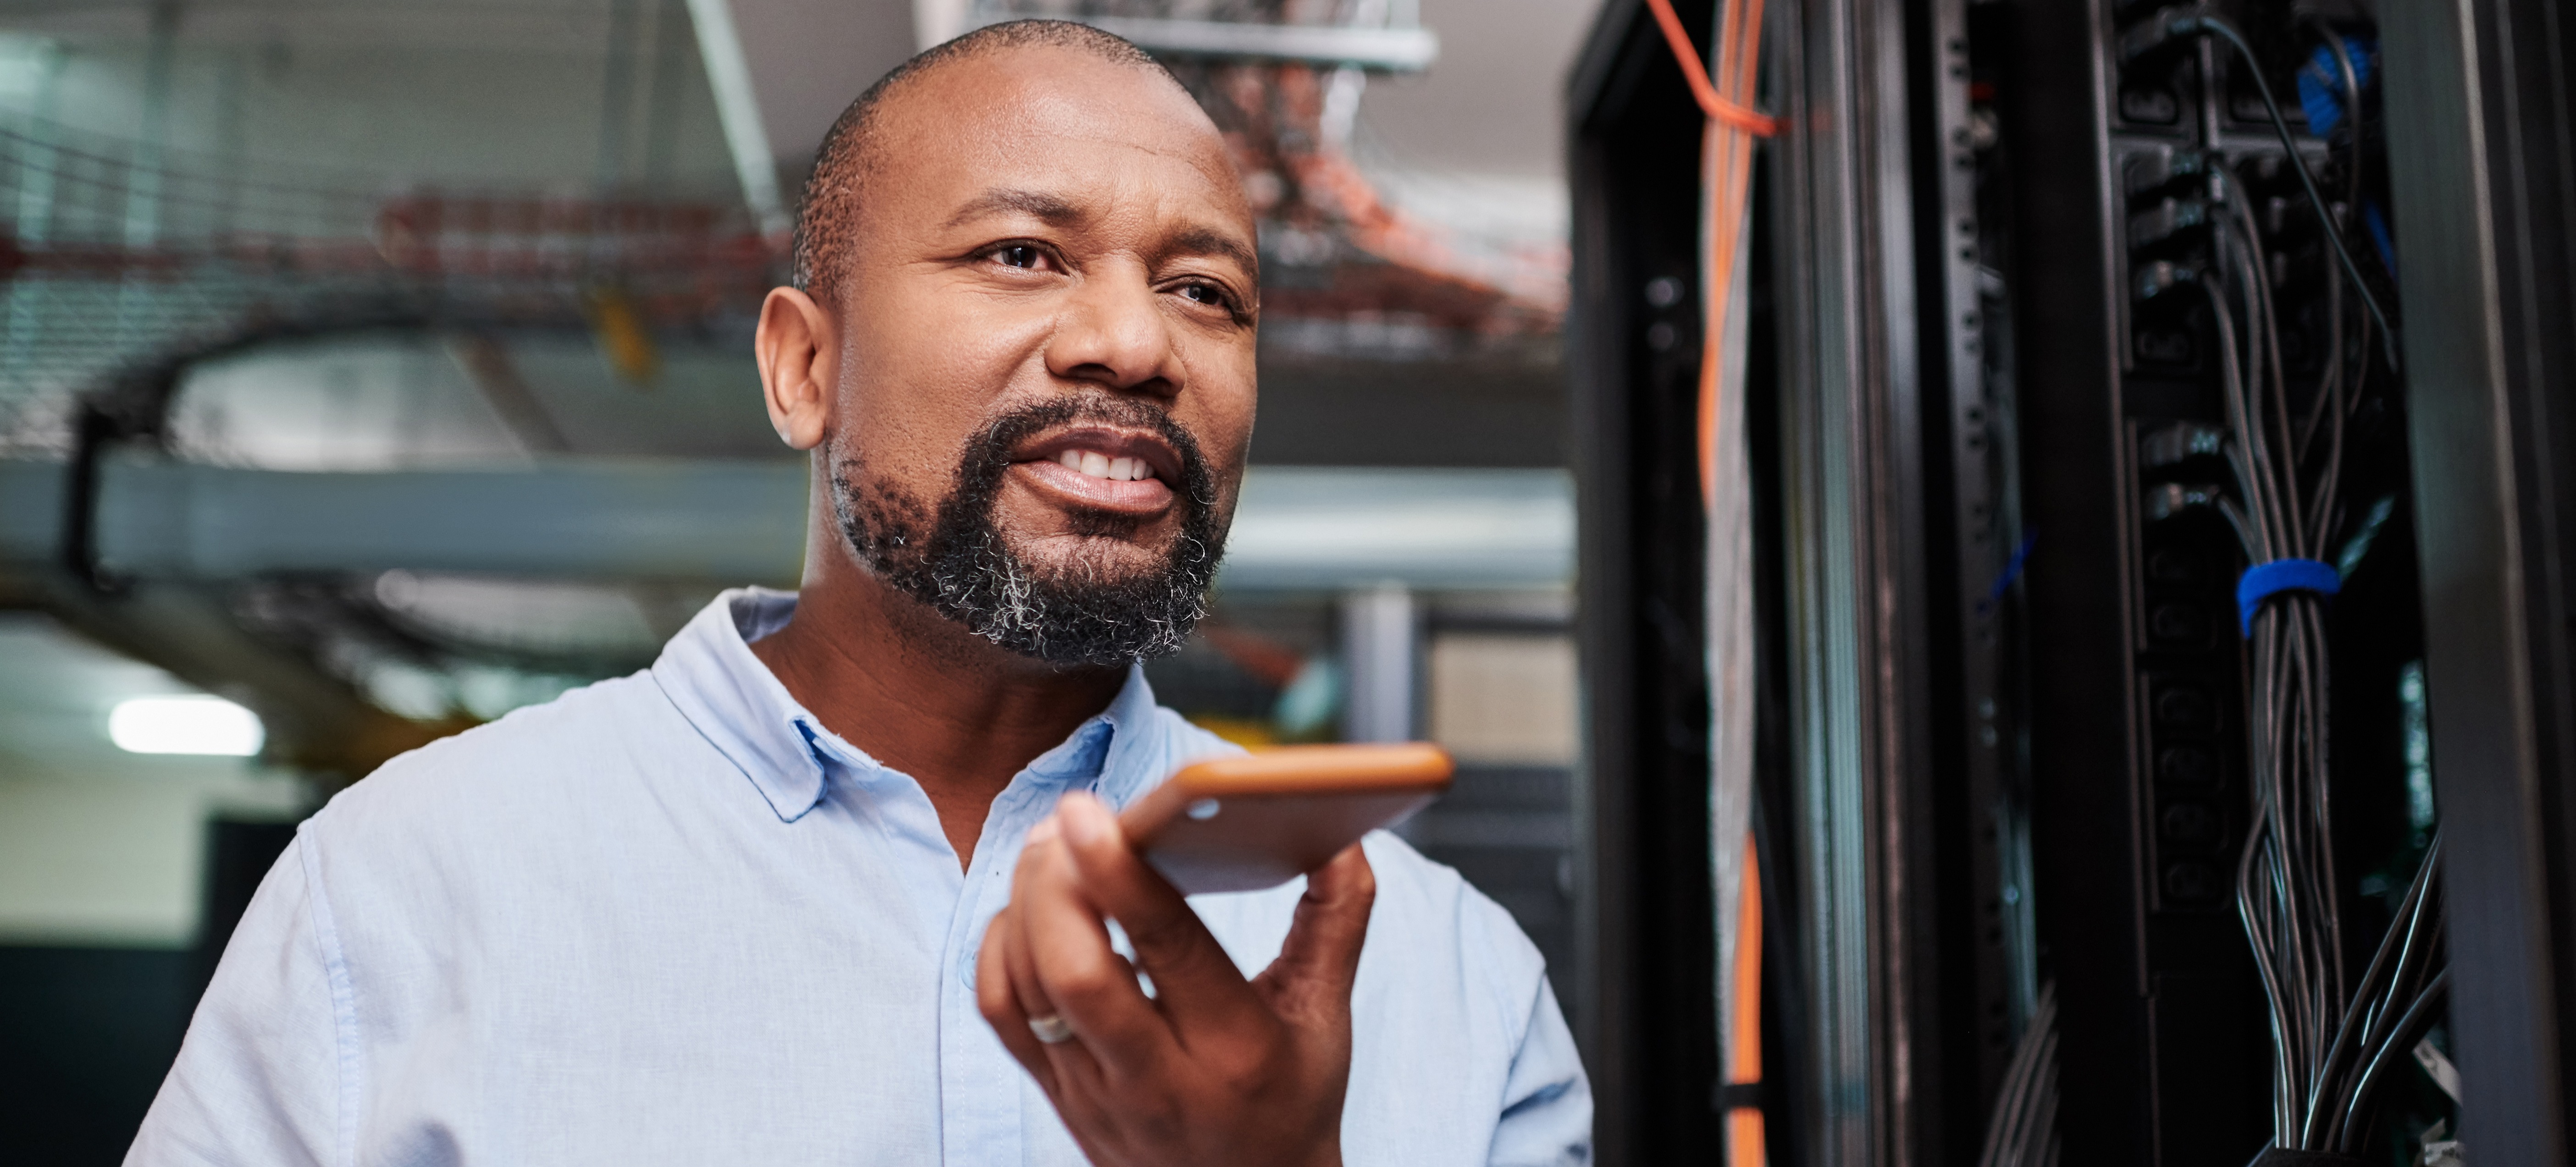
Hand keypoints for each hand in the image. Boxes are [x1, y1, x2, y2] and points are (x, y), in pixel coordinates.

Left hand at [977, 790, 1375, 1166]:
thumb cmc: (1291, 1098)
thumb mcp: (1326, 1018)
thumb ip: (1336, 920)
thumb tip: (1344, 835)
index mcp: (1237, 1048)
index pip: (1168, 948)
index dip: (1119, 874)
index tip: (1088, 811)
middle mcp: (1159, 1079)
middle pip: (1075, 971)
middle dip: (1055, 883)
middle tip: (1068, 820)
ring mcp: (1097, 1095)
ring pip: (1028, 987)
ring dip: (1026, 903)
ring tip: (1050, 850)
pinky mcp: (1058, 1098)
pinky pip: (1001, 1015)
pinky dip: (1000, 949)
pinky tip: (1028, 912)